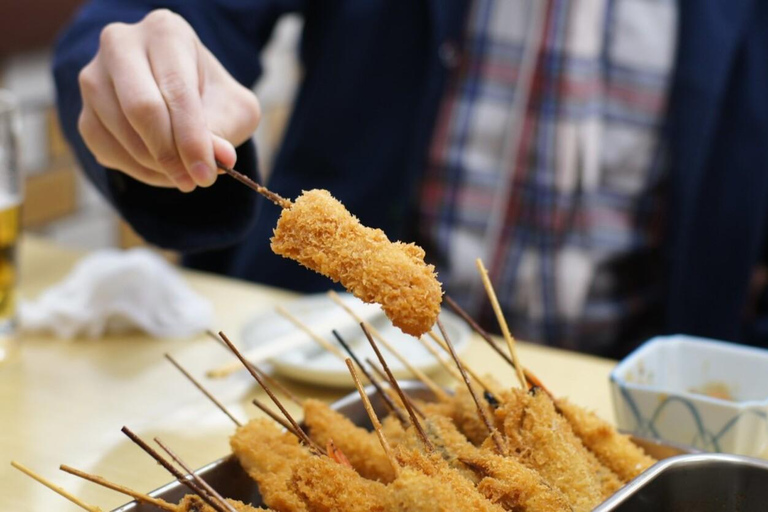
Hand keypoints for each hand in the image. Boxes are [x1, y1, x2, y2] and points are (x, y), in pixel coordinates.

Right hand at [77, 9, 260, 191]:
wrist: (182, 94)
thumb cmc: (210, 96)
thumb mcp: (232, 109)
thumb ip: (226, 131)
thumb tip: (222, 159)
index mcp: (165, 32)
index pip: (176, 90)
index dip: (192, 139)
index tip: (207, 174)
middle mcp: (121, 44)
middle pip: (140, 108)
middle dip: (171, 153)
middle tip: (195, 181)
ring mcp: (95, 77)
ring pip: (120, 132)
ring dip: (156, 166)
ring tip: (184, 176)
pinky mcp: (84, 110)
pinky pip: (104, 148)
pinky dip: (137, 170)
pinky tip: (162, 171)